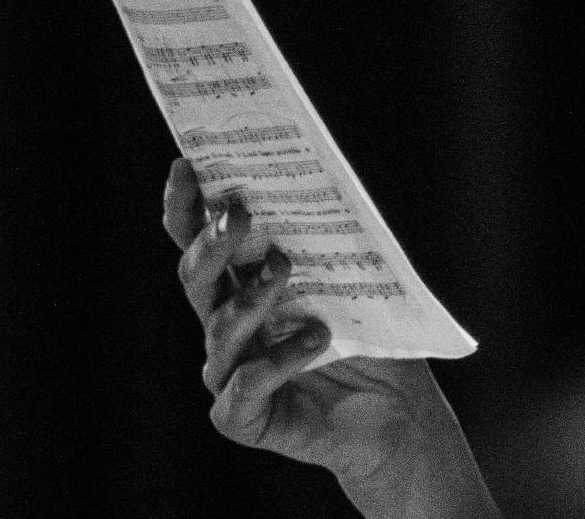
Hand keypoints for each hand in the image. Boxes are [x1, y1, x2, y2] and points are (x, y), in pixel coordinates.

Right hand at [163, 158, 487, 509]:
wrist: (399, 413)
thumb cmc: (373, 339)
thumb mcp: (357, 278)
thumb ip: (330, 238)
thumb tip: (321, 176)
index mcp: (242, 286)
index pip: (200, 242)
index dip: (186, 207)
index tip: (186, 166)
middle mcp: (228, 327)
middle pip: (196, 279)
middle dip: (212, 244)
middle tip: (240, 214)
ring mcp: (230, 374)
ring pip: (220, 331)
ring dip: (251, 296)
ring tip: (285, 268)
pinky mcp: (244, 418)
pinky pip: (245, 386)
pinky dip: (278, 359)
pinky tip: (316, 336)